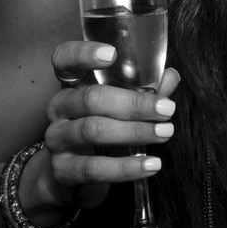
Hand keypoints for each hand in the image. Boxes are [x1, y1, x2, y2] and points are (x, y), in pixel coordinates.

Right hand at [37, 40, 179, 208]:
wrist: (74, 173)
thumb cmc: (103, 126)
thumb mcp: (120, 104)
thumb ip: (144, 90)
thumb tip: (170, 76)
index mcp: (71, 83)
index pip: (65, 59)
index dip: (83, 54)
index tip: (112, 54)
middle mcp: (59, 107)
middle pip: (90, 98)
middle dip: (133, 103)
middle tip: (167, 109)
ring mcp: (56, 139)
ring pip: (92, 131)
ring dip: (134, 132)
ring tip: (165, 133)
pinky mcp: (62, 170)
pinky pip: (93, 168)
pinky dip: (125, 167)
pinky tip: (151, 165)